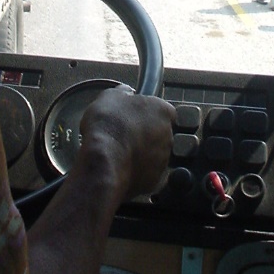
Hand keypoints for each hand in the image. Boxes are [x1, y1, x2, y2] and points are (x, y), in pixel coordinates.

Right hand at [79, 85, 175, 199]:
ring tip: (120, 151)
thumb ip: (122, 92)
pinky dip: (137, 171)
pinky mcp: (156, 181)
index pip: (163, 109)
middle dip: (146, 133)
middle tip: (125, 133)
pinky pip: (147, 173)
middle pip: (160, 132)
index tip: (135, 115)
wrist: (104, 163)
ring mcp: (164, 160)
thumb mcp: (110, 96)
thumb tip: (125, 92)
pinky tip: (122, 166)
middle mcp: (169, 135)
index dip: (148, 112)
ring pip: (155, 154)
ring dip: (142, 152)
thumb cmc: (109, 126)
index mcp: (163, 111)